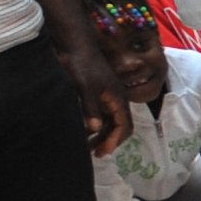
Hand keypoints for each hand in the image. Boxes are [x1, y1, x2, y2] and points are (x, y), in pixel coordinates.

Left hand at [49, 24, 128, 152]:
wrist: (76, 46)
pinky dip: (95, 125)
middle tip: (95, 154)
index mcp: (118, 99)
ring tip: (87, 145)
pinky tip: (83, 129)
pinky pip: (102, 114)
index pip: (124, 126)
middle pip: (119, 126)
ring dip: (102, 134)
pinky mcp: (99, 94)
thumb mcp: (85, 87)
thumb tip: (96, 128)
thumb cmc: (82, 65)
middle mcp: (116, 100)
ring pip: (110, 121)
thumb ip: (91, 108)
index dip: (115, 140)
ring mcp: (108, 97)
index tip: (102, 152)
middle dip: (110, 141)